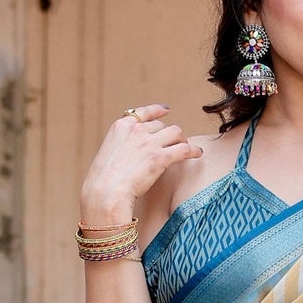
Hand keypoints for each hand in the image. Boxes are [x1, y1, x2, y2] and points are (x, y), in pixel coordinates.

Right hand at [79, 104, 202, 226]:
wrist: (105, 192)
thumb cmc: (104, 181)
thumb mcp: (109, 154)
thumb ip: (123, 146)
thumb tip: (133, 153)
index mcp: (122, 127)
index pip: (143, 113)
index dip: (157, 110)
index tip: (166, 110)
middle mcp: (137, 131)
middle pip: (162, 126)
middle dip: (169, 135)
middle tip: (174, 145)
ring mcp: (149, 143)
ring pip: (176, 133)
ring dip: (182, 140)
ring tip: (186, 148)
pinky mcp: (160, 158)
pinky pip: (184, 149)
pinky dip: (194, 150)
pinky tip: (198, 154)